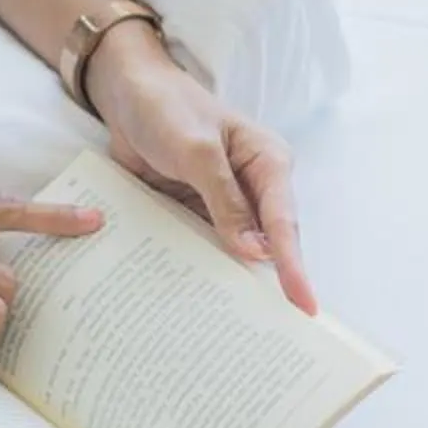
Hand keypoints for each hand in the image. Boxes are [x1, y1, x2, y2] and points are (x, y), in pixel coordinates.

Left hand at [83, 26, 316, 314]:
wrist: (125, 93)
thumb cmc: (166, 106)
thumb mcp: (195, 150)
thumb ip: (223, 200)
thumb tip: (253, 252)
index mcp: (268, 163)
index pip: (283, 223)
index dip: (293, 266)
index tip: (302, 305)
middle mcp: (254, 186)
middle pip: (267, 243)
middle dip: (270, 284)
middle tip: (279, 333)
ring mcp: (224, 202)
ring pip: (236, 251)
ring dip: (232, 282)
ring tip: (238, 331)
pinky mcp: (196, 211)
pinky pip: (204, 247)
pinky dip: (200, 269)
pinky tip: (196, 303)